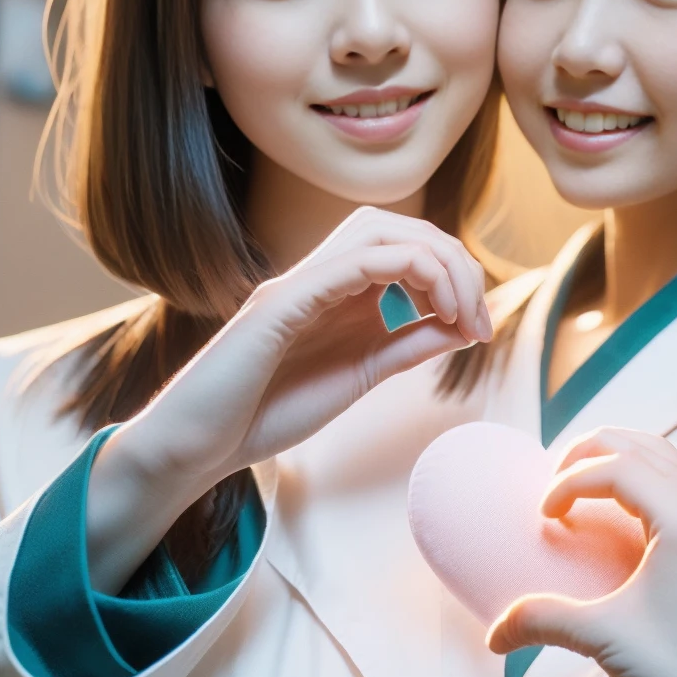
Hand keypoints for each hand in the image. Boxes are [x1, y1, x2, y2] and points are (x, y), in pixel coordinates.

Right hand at [87, 206, 490, 590]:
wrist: (197, 448)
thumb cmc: (270, 411)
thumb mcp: (363, 374)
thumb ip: (410, 345)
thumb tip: (466, 324)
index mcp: (341, 292)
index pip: (409, 247)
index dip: (458, 276)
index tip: (479, 330)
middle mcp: (322, 277)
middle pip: (400, 228)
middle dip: (455, 261)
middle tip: (478, 318)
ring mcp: (298, 285)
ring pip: (378, 232)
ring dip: (435, 263)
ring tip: (460, 312)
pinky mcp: (278, 306)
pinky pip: (346, 266)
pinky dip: (401, 272)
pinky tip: (432, 309)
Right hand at [485, 427, 676, 676]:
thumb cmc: (669, 668)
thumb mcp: (600, 638)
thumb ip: (542, 622)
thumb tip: (493, 632)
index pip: (619, 469)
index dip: (572, 480)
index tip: (546, 514)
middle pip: (636, 445)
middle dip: (586, 451)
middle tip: (550, 480)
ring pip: (654, 451)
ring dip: (609, 452)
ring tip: (572, 475)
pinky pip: (664, 471)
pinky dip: (629, 467)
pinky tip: (604, 494)